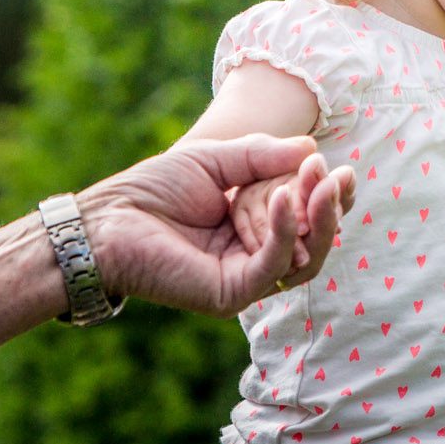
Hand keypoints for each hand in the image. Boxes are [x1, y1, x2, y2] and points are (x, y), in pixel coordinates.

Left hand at [81, 134, 354, 318]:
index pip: (308, 216)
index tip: (337, 167)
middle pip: (314, 238)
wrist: (107, 220)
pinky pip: (272, 265)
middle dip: (329, 205)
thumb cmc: (154, 189)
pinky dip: (283, 231)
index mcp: (257, 226)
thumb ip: (262, 156)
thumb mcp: (217, 159)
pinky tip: (281, 198)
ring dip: (319, 219)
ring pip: (304, 257)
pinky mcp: (231, 294)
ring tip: (323, 182)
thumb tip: (312, 149)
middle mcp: (256, 256)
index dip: (328, 195)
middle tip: (337, 174)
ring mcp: (247, 279)